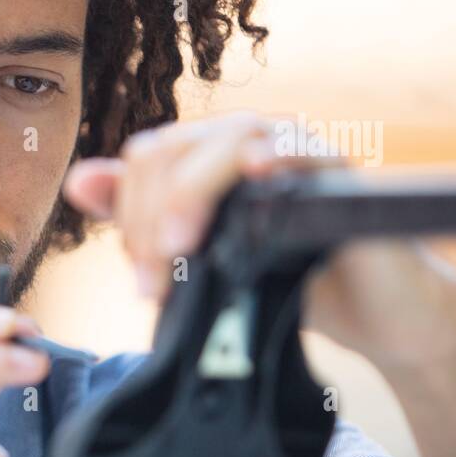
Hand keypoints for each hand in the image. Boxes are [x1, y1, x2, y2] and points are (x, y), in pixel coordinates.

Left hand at [61, 110, 424, 361]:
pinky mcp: (341, 174)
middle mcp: (249, 141)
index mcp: (212, 155)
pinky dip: (276, 157)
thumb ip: (142, 218)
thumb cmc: (289, 281)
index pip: (147, 157)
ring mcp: (295, 150)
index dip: (128, 214)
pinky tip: (257, 174)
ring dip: (189, 199)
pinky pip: (303, 151)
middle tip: (153, 284)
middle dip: (148, 218)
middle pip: (172, 149)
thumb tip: (79, 181)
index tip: (140, 276)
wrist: (376, 315)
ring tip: (180, 254)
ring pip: (224, 144)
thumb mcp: (203, 255)